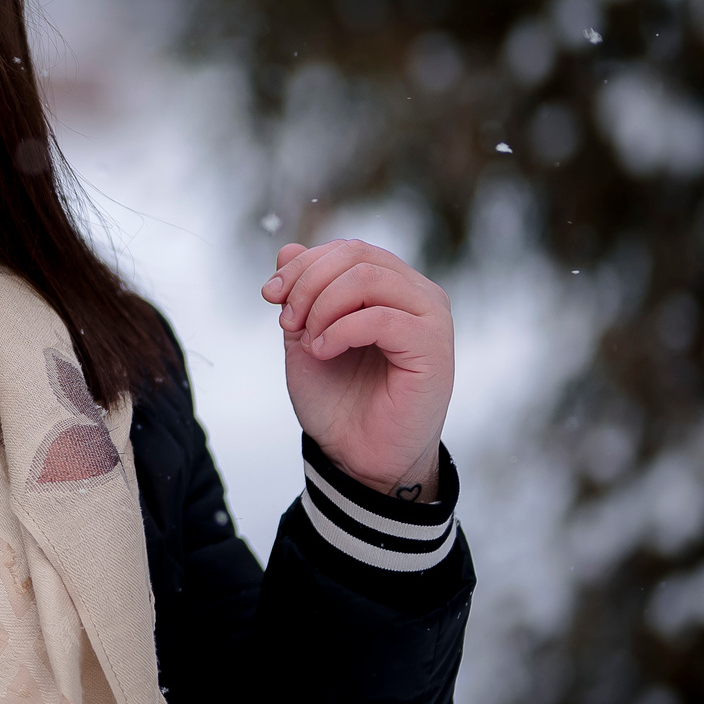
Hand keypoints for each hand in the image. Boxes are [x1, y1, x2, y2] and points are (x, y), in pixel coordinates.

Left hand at [261, 239, 453, 499]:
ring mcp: (431, 318)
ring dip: (322, 306)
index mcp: (392, 286)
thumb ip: (300, 293)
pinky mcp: (434, 347)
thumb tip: (288, 248)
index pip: (347, 249)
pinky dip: (340, 331)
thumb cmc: (337, 399)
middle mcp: (418, 295)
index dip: (302, 265)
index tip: (268, 295)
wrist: (356, 455)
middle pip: (357, 255)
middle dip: (307, 283)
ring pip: (368, 279)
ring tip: (307, 341)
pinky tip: (323, 352)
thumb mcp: (304, 335)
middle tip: (286, 322)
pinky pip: (381, 317)